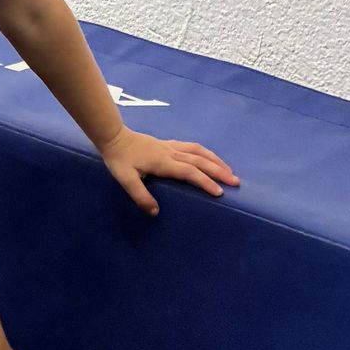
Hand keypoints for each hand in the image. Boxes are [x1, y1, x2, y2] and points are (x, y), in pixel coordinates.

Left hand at [97, 127, 239, 216]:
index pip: (190, 172)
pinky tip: (209, 158)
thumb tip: (155, 213)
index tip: (219, 192)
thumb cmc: (119, 159)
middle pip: (201, 160)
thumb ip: (140, 196)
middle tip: (236, 181)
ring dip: (215, 160)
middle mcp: (171, 153)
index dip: (205, 182)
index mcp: (163, 162)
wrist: (113, 136)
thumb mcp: (125, 179)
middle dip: (219, 171)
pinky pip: (192, 146)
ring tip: (229, 170)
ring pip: (199, 151)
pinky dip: (205, 153)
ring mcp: (171, 146)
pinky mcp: (167, 144)